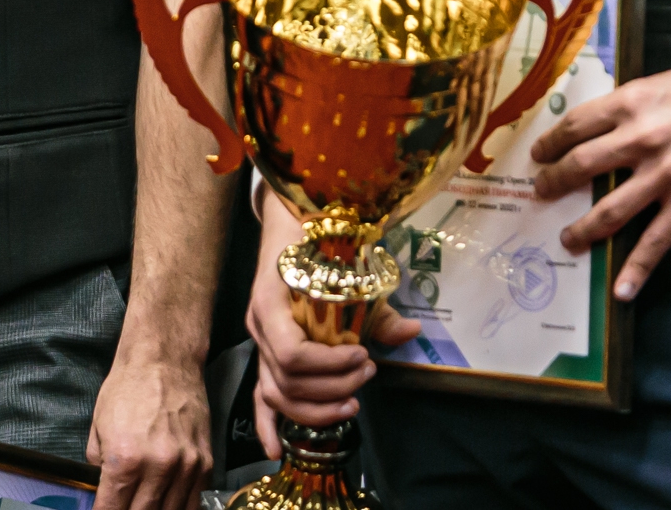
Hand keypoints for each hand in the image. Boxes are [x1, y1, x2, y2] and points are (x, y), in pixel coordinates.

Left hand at [85, 348, 210, 509]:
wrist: (165, 360)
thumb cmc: (127, 388)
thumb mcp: (98, 426)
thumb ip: (99, 465)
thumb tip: (105, 490)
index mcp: (125, 460)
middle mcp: (157, 467)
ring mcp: (185, 466)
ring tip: (146, 507)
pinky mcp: (205, 462)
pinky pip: (194, 500)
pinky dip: (180, 508)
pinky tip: (169, 505)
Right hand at [243, 192, 417, 457]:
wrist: (287, 219)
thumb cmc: (316, 238)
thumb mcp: (348, 266)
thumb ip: (377, 306)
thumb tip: (412, 331)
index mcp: (272, 302)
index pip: (290, 353)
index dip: (328, 365)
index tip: (362, 353)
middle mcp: (259, 327)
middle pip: (286, 380)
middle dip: (332, 387)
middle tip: (369, 372)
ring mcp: (258, 342)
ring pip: (275, 393)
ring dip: (314, 408)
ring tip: (352, 406)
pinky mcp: (264, 354)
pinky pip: (260, 395)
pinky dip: (267, 424)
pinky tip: (275, 450)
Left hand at [530, 33, 670, 299]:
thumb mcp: (665, 82)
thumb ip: (633, 107)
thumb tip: (606, 126)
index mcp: (631, 102)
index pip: (574, 126)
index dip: (550, 144)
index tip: (539, 154)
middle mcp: (640, 138)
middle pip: (580, 166)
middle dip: (554, 183)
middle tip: (541, 193)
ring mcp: (666, 173)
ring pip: (609, 209)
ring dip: (583, 228)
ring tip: (568, 238)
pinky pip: (657, 241)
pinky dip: (637, 268)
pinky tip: (623, 289)